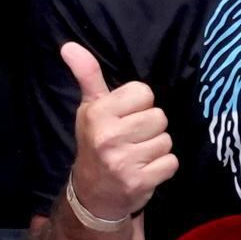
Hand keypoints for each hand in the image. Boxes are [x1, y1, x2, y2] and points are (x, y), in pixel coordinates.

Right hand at [57, 41, 176, 227]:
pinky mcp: (140, 182)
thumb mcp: (90, 108)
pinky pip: (171, 163)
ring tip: (138, 154)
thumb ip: (87, 75)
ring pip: (166, 140)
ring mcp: (124, 161)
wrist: (93, 194)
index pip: (143, 92)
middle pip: (158, 116)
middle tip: (132, 138)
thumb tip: (69, 45)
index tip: (125, 117)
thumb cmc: (96, 142)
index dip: (138, 105)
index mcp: (98, 113)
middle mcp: (109, 136)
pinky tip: (145, 169)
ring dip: (156, 148)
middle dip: (150, 127)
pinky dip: (163, 167)